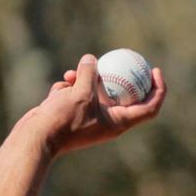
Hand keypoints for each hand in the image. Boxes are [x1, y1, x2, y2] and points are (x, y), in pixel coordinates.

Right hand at [18, 53, 166, 156]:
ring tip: (70, 74)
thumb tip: (91, 59)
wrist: (37, 138)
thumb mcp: (81, 92)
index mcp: (118, 122)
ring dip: (84, 79)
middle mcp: (108, 122)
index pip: (149, 108)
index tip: (155, 70)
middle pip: (123, 95)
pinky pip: (77, 94)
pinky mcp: (75, 115)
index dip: (158, 89)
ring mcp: (91, 119)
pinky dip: (69, 89)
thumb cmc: (63, 119)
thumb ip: (89, 73)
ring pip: (95, 91)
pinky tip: (58, 89)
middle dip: (119, 76)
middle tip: (120, 57)